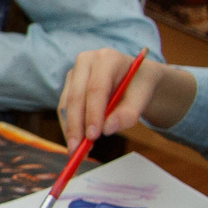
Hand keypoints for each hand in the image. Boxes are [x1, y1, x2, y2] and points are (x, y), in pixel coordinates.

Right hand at [57, 48, 187, 142]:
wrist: (136, 78)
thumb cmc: (139, 86)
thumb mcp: (143, 98)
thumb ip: (128, 114)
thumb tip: (107, 130)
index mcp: (107, 59)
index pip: (96, 89)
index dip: (93, 114)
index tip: (93, 136)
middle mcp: (86, 61)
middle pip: (76, 96)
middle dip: (76, 125)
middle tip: (78, 149)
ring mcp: (74, 72)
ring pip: (66, 104)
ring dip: (70, 128)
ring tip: (78, 149)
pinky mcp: (68, 85)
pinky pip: (64, 108)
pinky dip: (69, 126)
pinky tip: (77, 140)